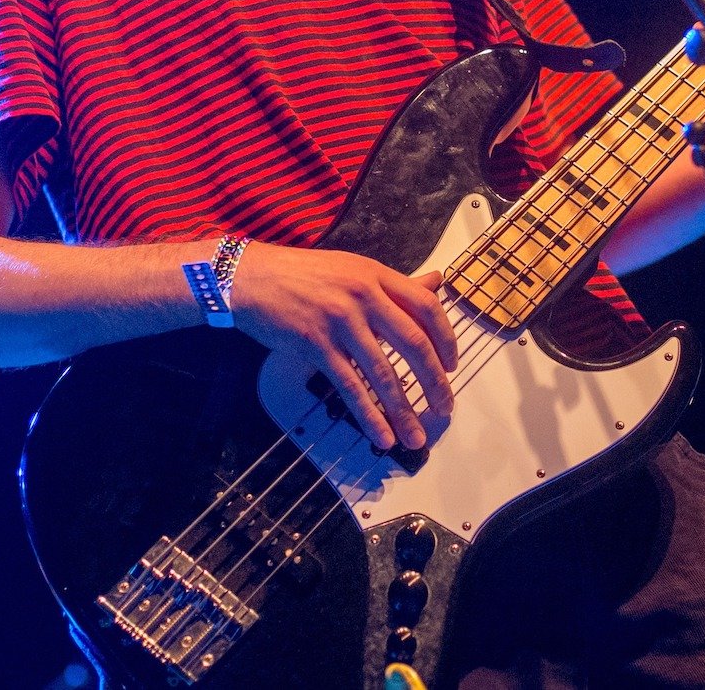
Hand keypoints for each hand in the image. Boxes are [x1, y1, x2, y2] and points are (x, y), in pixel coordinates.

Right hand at [230, 243, 458, 452]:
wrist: (251, 277)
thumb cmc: (302, 274)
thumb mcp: (353, 269)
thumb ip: (395, 283)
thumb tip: (436, 282)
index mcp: (376, 275)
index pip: (426, 306)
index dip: (446, 338)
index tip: (452, 365)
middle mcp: (363, 296)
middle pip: (413, 342)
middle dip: (434, 382)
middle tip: (445, 407)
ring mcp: (340, 321)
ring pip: (383, 373)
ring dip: (403, 410)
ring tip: (416, 435)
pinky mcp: (316, 345)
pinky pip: (350, 387)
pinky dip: (369, 415)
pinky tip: (381, 435)